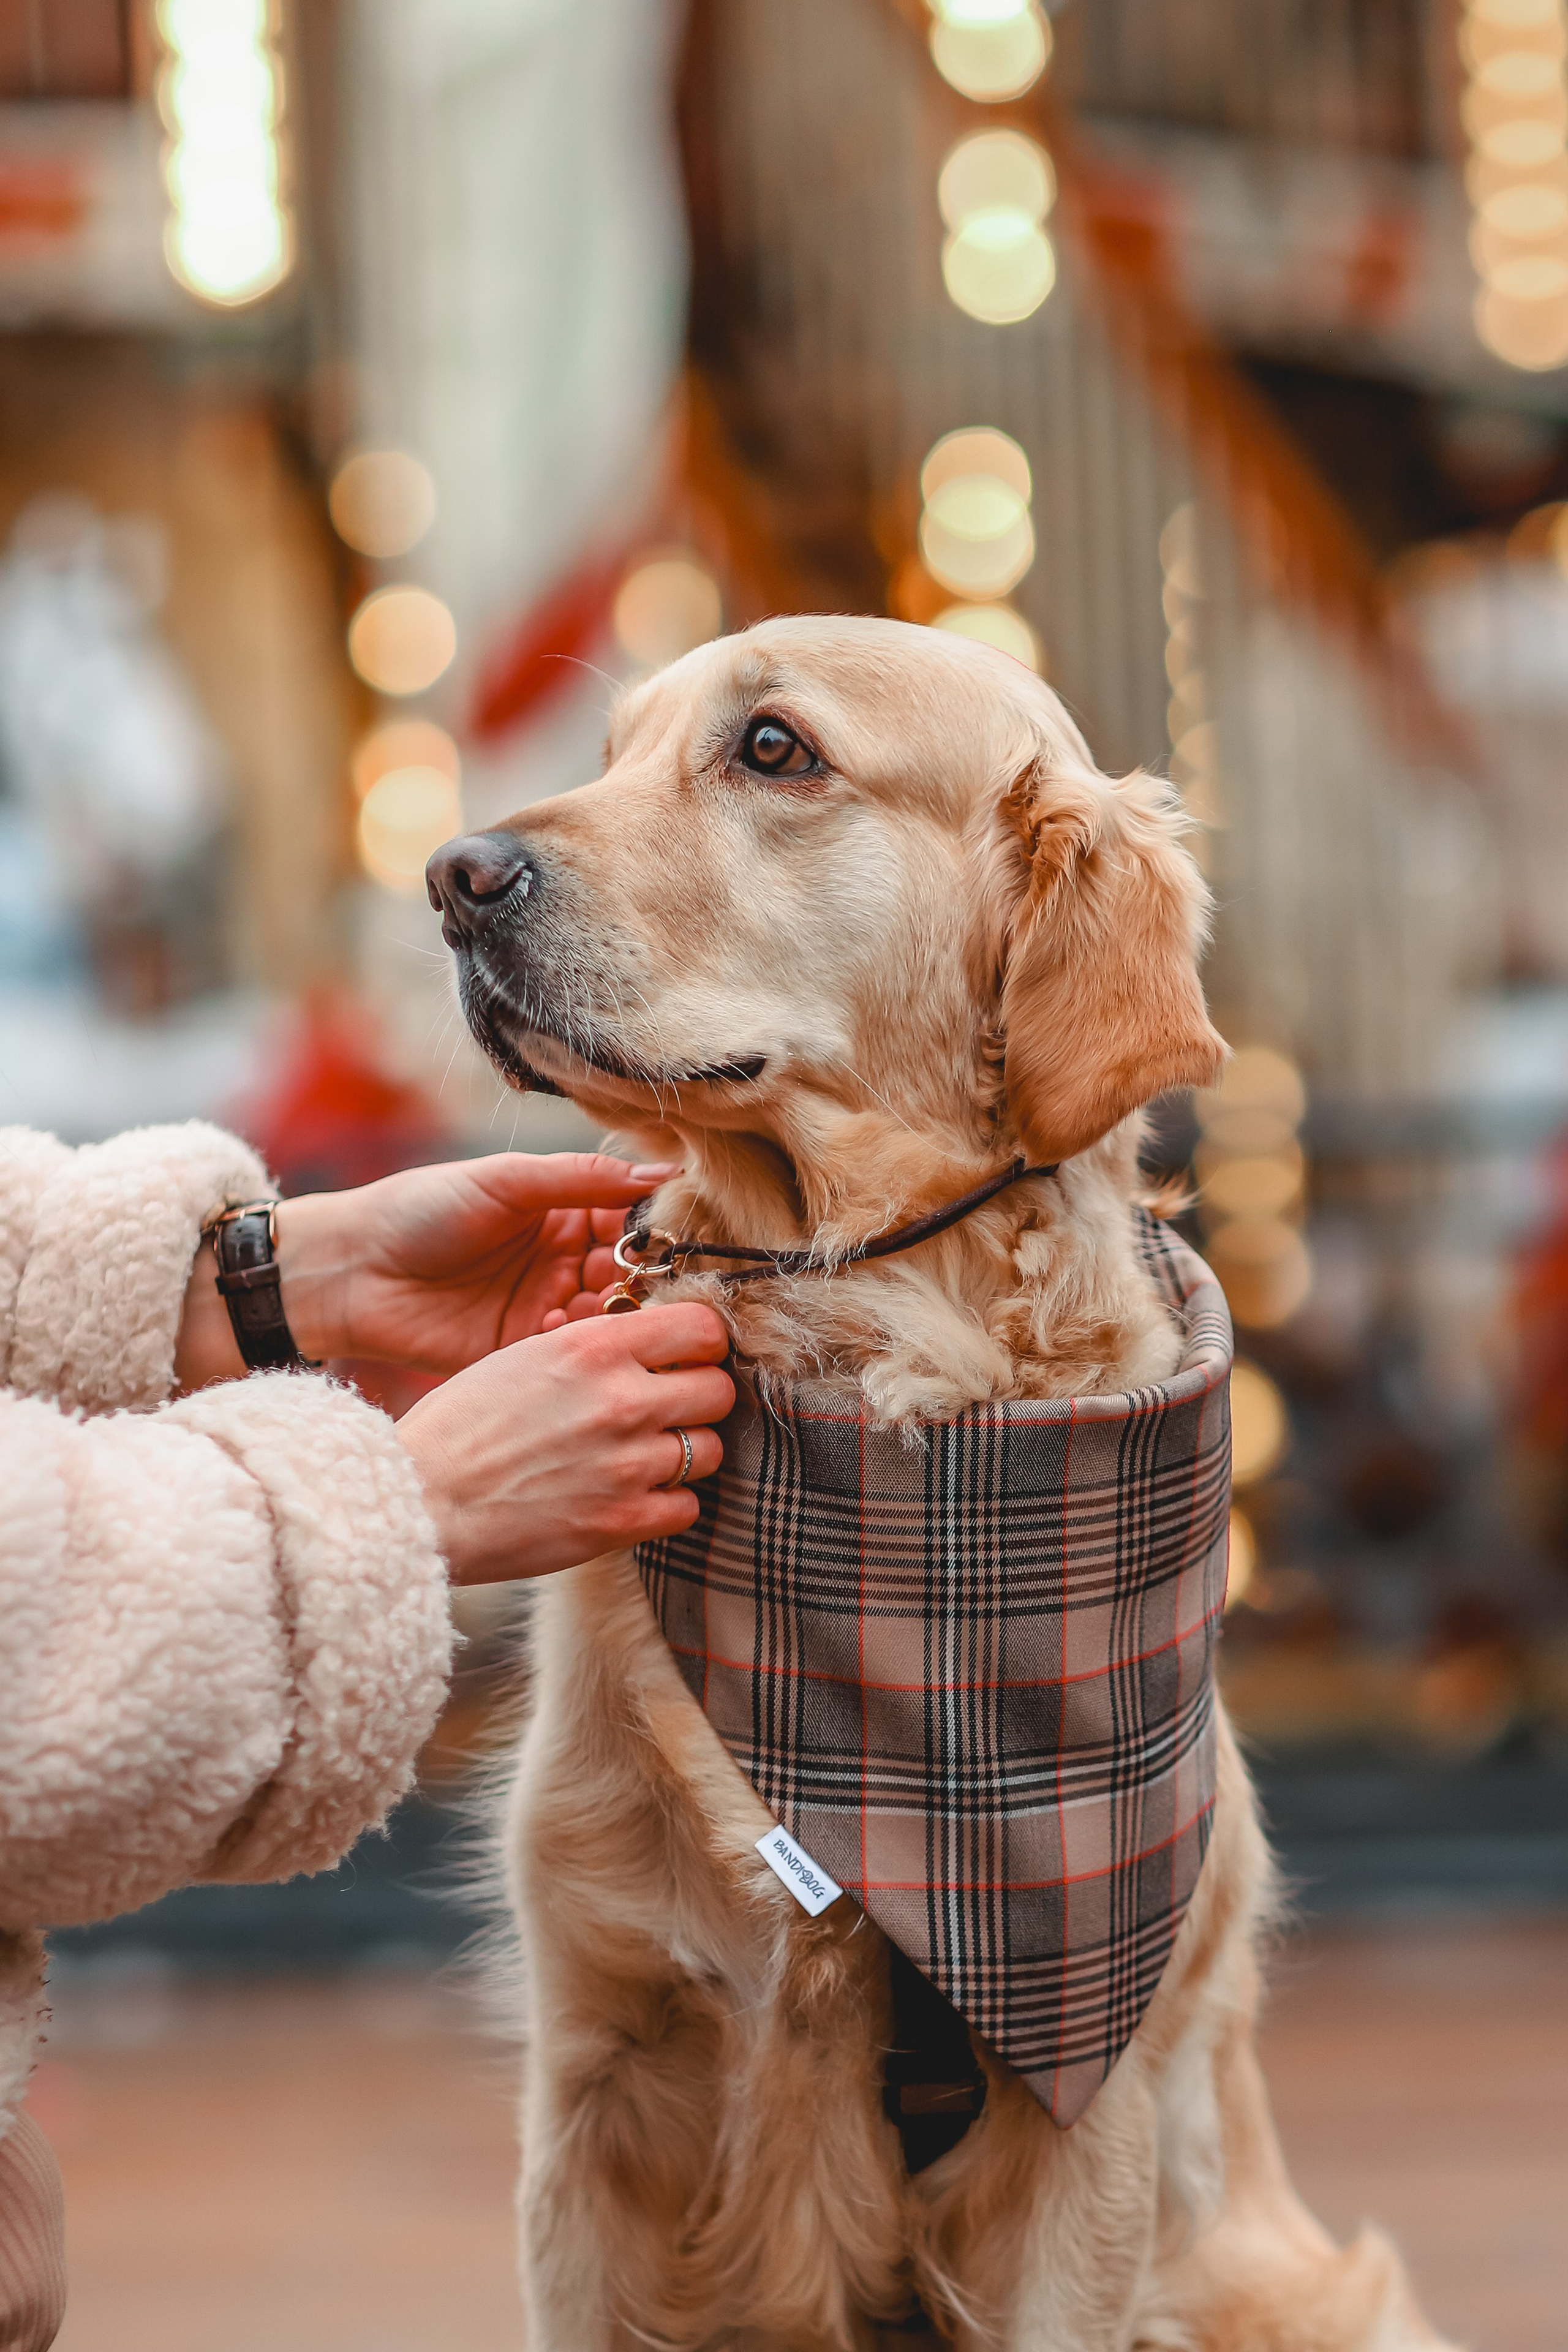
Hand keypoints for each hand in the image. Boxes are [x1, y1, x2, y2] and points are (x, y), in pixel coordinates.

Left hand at [174, 1151, 677, 1388]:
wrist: (350, 1270)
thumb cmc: (420, 1209)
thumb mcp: (504, 1180)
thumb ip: (581, 1178)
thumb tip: (664, 1172)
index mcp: (564, 1210)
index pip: (632, 1219)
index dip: (658, 1230)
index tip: (677, 1239)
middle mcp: (564, 1260)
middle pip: (629, 1274)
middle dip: (644, 1281)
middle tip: (651, 1286)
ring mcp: (545, 1308)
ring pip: (607, 1317)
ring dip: (614, 1316)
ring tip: (609, 1310)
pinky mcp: (522, 1352)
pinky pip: (568, 1354)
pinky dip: (576, 1346)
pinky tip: (565, 1334)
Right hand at [395, 1303, 733, 1583]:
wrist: (421, 1502)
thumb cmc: (461, 1426)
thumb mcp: (526, 1356)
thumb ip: (596, 1348)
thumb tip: (655, 1346)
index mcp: (595, 1347)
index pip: (702, 1327)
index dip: (702, 1343)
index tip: (687, 1355)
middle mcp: (622, 1400)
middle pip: (719, 1390)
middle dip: (699, 1399)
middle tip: (670, 1409)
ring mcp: (627, 1464)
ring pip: (712, 1450)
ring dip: (686, 1453)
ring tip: (643, 1456)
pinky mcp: (622, 1522)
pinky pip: (688, 1506)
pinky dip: (669, 1503)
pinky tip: (632, 1496)